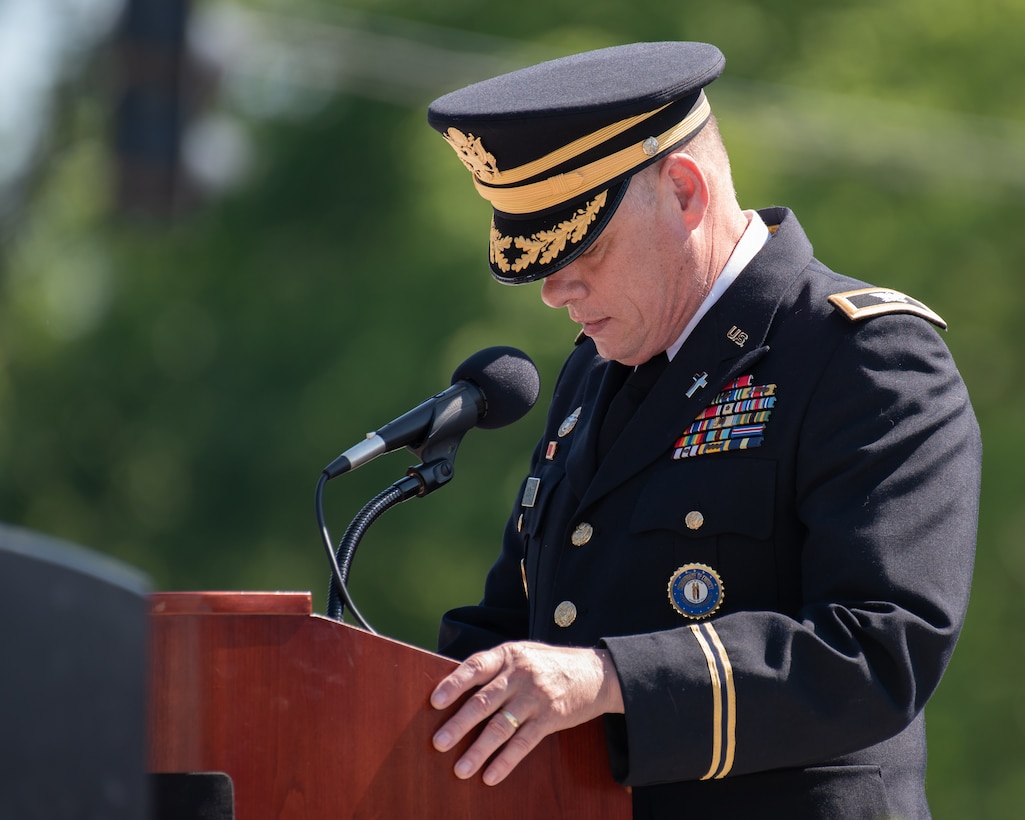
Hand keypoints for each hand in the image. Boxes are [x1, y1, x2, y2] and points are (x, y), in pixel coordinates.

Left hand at [430, 641, 623, 785]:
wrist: (596, 672)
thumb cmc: (549, 664)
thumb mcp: (522, 654)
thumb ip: (496, 668)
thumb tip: (457, 688)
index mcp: (508, 655)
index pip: (476, 667)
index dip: (454, 684)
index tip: (435, 701)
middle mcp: (520, 674)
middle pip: (484, 701)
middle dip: (459, 724)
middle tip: (438, 743)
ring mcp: (535, 697)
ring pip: (501, 727)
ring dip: (478, 750)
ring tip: (461, 769)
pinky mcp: (550, 718)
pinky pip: (524, 743)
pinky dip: (505, 761)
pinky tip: (490, 775)